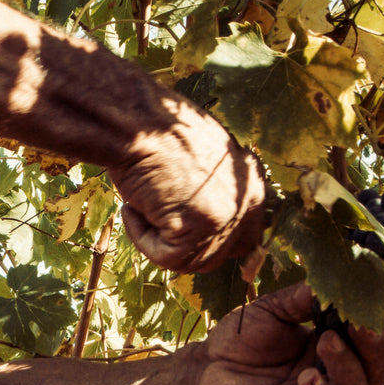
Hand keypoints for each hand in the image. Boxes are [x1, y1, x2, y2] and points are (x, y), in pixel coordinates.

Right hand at [108, 99, 267, 272]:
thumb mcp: (197, 161)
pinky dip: (142, 238)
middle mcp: (247, 202)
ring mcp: (227, 217)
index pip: (245, 235)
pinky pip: (168, 259)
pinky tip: (135, 205)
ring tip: (142, 202)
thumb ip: (211, 192)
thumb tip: (199, 223)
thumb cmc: (155, 133)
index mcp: (250, 183)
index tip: (179, 231)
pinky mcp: (202, 230)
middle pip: (219, 255)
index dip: (211, 239)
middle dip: (185, 245)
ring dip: (158, 240)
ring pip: (192, 262)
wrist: (133, 122)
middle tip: (153, 215)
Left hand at [195, 282, 383, 384]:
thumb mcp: (274, 310)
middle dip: (376, 347)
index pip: (372, 335)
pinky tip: (308, 377)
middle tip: (361, 324)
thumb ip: (303, 299)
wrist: (205, 367)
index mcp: (335, 343)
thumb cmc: (242, 337)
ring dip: (347, 367)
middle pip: (376, 369)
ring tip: (327, 341)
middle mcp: (334, 374)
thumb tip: (331, 281)